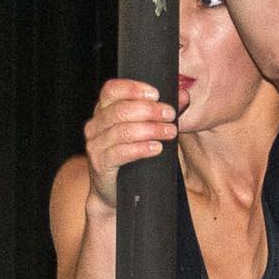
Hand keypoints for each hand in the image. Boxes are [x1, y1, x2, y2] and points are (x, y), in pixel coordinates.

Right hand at [82, 78, 176, 207]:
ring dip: (150, 129)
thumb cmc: (132, 155)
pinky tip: (156, 148)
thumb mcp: (147, 128)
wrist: (115, 190)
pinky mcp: (100, 164)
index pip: (112, 90)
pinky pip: (120, 153)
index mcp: (104, 110)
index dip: (133, 88)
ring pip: (122, 131)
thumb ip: (164, 110)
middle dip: (149, 110)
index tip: (156, 94)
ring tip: (170, 132)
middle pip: (120, 110)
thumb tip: (183, 95)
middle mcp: (95, 125)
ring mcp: (95, 145)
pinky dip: (141, 149)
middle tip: (170, 115)